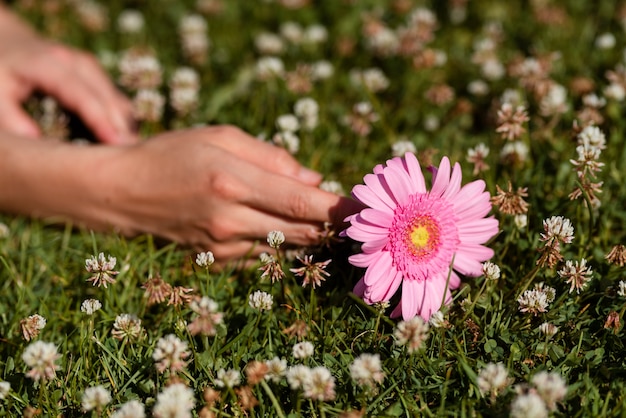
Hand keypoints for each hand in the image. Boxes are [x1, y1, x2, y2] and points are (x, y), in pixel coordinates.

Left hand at [0, 6, 136, 143]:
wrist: (9, 43)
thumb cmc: (2, 71)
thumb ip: (10, 116)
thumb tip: (34, 142)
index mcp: (51, 65)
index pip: (83, 96)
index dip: (101, 120)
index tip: (116, 144)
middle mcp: (77, 63)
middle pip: (109, 98)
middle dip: (122, 127)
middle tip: (131, 157)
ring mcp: (91, 68)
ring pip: (118, 99)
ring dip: (127, 126)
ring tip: (131, 153)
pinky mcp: (97, 76)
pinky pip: (117, 100)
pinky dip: (123, 120)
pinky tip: (124, 141)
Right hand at [89, 126, 359, 261]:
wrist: (123, 193)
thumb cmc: (172, 153)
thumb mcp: (222, 136)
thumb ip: (272, 158)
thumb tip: (314, 178)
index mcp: (233, 181)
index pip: (302, 203)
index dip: (340, 208)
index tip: (368, 208)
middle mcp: (232, 219)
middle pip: (302, 232)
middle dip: (335, 225)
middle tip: (360, 216)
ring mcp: (225, 245)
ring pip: (288, 246)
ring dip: (314, 236)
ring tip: (333, 221)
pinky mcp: (220, 260)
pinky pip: (265, 252)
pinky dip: (285, 241)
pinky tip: (291, 227)